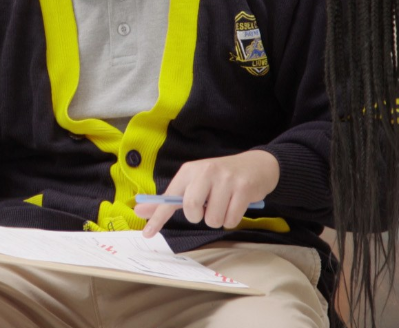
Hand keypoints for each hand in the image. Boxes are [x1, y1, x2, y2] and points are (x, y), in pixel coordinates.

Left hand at [135, 150, 279, 236]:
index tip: (146, 234)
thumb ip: (170, 199)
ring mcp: (226, 179)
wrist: (257, 165)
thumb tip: (141, 211)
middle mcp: (206, 171)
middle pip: (191, 208)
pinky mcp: (243, 188)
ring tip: (224, 205)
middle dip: (198, 217)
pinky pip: (231, 220)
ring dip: (218, 220)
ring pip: (213, 219)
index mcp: (189, 170)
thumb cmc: (221, 178)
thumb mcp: (195, 182)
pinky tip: (236, 206)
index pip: (169, 197)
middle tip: (206, 210)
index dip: (158, 217)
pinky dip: (232, 220)